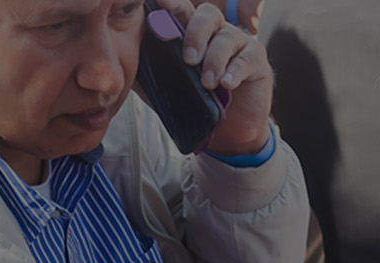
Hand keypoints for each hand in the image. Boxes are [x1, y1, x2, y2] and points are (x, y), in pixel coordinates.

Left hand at [152, 0, 273, 155]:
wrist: (229, 132)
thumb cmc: (199, 104)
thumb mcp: (169, 90)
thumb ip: (149, 74)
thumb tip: (122, 64)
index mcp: (193, 34)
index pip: (181, 11)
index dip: (172, 3)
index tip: (160, 0)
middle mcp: (216, 33)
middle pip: (207, 15)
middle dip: (195, 34)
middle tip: (187, 59)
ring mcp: (239, 44)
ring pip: (226, 37)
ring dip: (214, 60)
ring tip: (207, 83)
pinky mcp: (257, 61)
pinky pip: (246, 58)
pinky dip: (235, 71)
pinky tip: (227, 84)